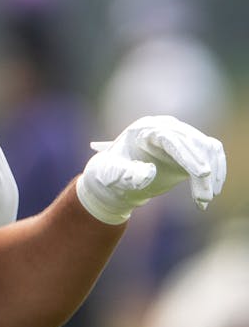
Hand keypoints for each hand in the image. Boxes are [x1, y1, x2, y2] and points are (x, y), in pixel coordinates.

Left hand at [76, 115, 226, 224]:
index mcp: (145, 129)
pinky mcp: (189, 146)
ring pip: (207, 148)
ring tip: (203, 200)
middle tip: (203, 198)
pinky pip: (211, 153)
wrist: (115, 177)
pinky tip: (210, 192)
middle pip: (193, 143)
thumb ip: (126, 174)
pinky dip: (216, 171)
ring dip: (212, 174)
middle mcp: (165, 126)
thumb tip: (149, 172)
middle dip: (202, 171)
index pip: (171, 138)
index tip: (201, 174)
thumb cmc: (110, 174)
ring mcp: (179, 134)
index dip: (188, 155)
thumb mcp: (111, 176)